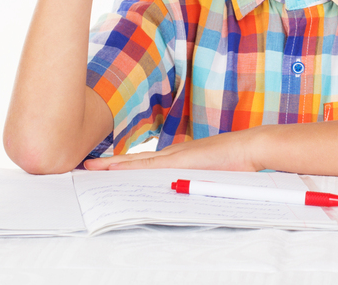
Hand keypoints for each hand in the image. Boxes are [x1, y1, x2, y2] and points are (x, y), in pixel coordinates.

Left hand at [83, 127, 267, 171]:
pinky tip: (114, 169)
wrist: (251, 147)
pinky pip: (149, 165)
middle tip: (87, 166)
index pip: (144, 162)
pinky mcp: (180, 160)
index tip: (105, 168)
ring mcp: (175, 155)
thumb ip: (195, 179)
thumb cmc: (236, 162)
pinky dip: (130, 166)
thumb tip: (183, 190)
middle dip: (110, 164)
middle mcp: (173, 154)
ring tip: (92, 168)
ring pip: (137, 161)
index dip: (123, 164)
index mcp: (179, 157)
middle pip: (134, 159)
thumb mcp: (210, 173)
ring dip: (113, 165)